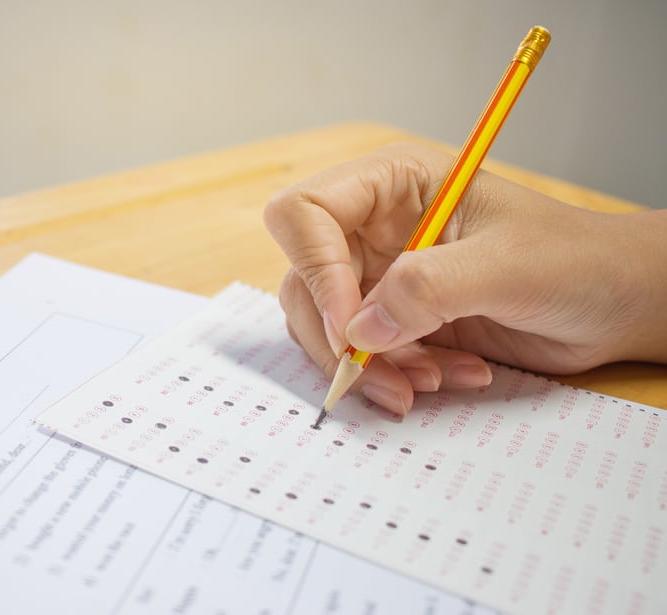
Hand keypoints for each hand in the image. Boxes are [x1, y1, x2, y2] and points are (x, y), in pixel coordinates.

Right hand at [264, 142, 666, 414]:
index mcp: (393, 184)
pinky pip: (363, 354)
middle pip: (305, 279)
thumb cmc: (575, 260)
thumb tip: (358, 329)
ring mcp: (381, 274)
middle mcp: (375, 226)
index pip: (305, 212)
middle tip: (383, 375)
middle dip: (339, 336)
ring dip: (371, 365)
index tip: (348, 324)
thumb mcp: (508, 266)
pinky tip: (452, 373)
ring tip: (432, 379)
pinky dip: (395, 376)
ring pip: (326, 325)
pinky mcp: (396, 319)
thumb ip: (429, 288)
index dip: (314, 267)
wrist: (614, 304)